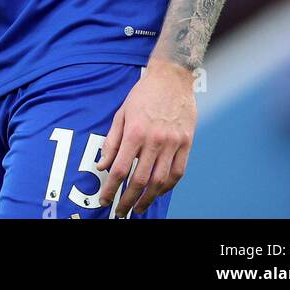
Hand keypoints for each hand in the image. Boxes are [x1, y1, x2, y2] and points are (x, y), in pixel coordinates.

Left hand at [95, 57, 195, 216]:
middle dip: (128, 200)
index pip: (120, 169)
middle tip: (120, 211)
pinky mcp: (187, 143)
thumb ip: (112, 142)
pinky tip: (157, 192)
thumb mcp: (121, 113)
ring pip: (160, 181)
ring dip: (148, 198)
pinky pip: (178, 173)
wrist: (172, 78)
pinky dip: (167, 187)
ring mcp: (173, 143)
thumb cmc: (143, 94)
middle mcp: (154, 140)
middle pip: (140, 180)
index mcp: (134, 131)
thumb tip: (102, 165)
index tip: (104, 200)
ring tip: (139, 207)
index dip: (111, 188)